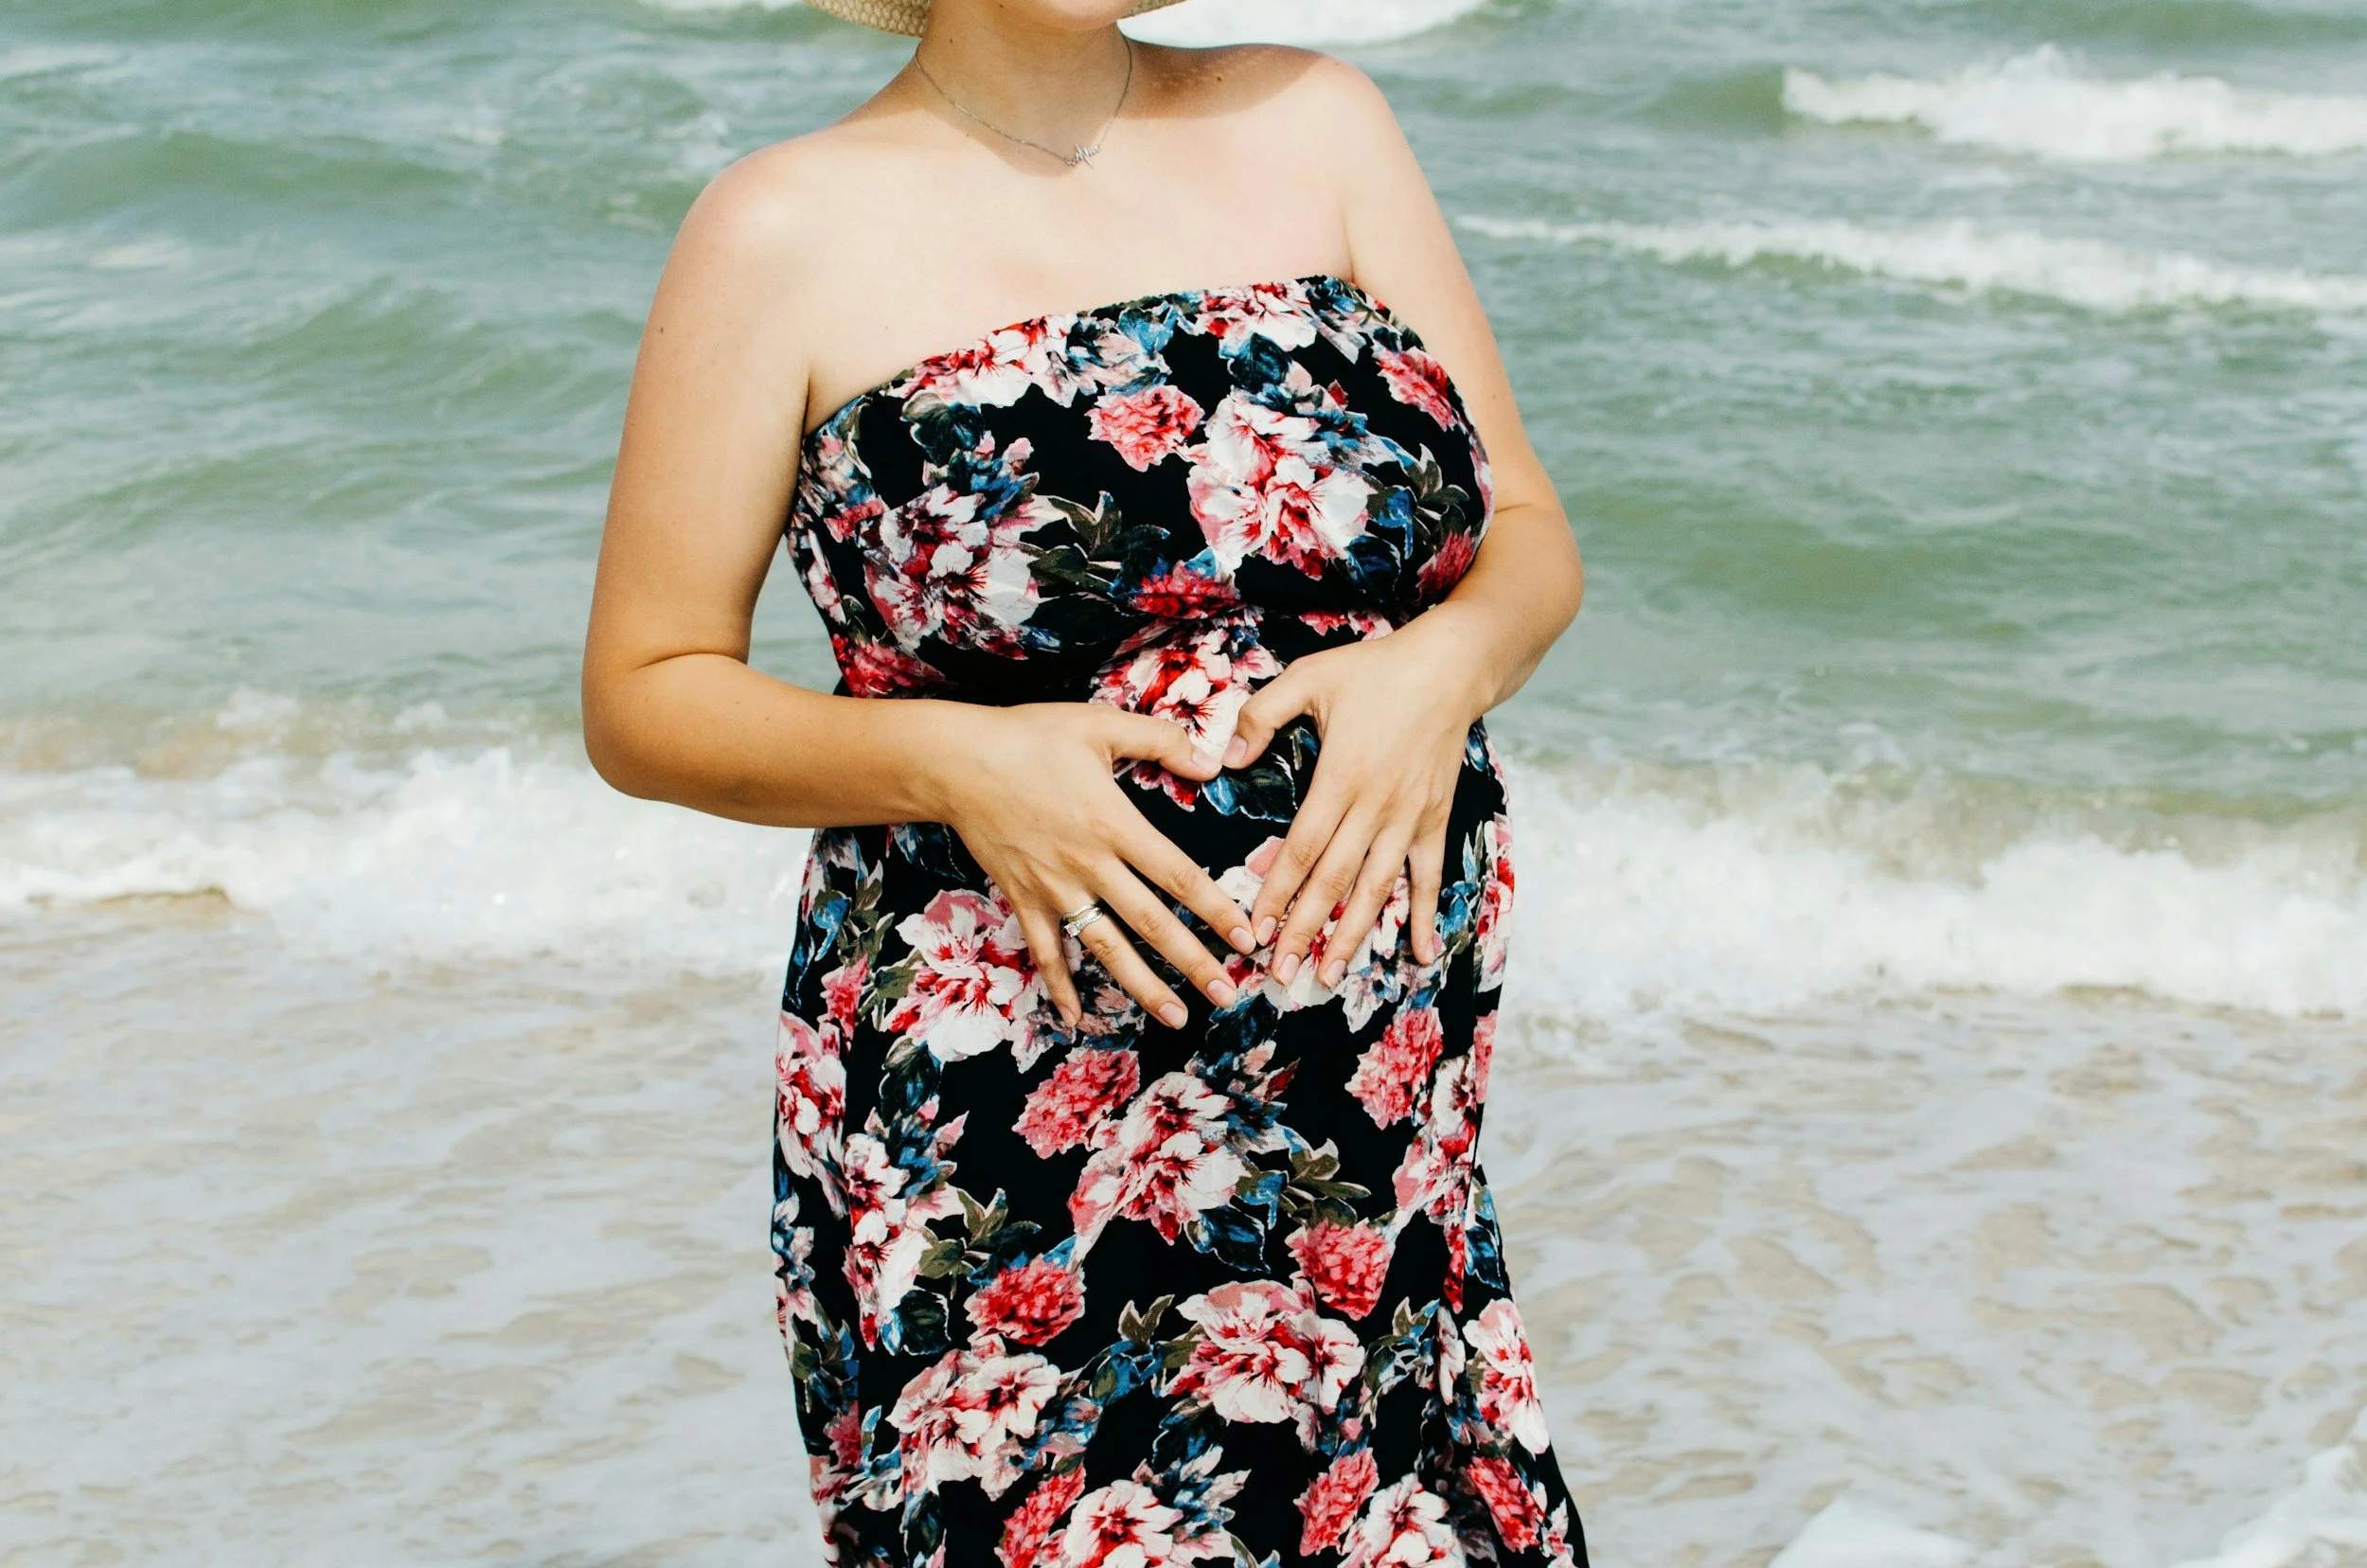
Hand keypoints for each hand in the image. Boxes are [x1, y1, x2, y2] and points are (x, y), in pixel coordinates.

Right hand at [938, 703, 1256, 1028]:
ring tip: (1177, 1017)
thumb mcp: (1099, 724)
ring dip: (1143, 986)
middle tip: (1228, 994)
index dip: (1217, 910)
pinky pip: (1045, 951)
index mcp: (1114, 823)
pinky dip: (1059, 986)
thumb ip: (1160, 739)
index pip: (1179, 876)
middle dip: (1194, 962)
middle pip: (1151, 923)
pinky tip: (1076, 1018)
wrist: (955, 762)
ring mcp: (1054, 888)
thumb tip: (1212, 761)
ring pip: (1106, 947)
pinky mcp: (1023, 899)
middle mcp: (1089, 865)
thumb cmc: (1029, 737)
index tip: (1246, 938)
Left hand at [1221, 623, 1490, 987]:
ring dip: (1353, 935)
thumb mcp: (1309, 678)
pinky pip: (1429, 876)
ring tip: (1330, 974)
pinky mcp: (1435, 821)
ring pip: (1377, 889)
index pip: (1301, 849)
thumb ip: (1262, 714)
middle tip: (1280, 972)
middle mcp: (1376, 807)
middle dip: (1304, 930)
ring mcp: (1409, 819)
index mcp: (1341, 778)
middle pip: (1334, 881)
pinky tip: (1417, 954)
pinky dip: (1423, 916)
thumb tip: (1224, 757)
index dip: (1277, 893)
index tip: (1254, 929)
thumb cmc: (1374, 671)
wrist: (1450, 668)